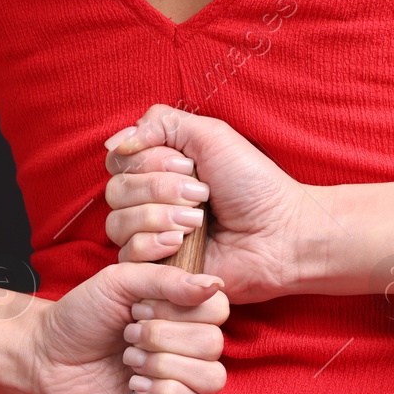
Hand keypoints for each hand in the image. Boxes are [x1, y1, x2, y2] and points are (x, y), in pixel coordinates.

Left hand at [27, 261, 229, 393]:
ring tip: (130, 362)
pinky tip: (135, 386)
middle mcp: (187, 342)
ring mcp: (180, 376)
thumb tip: (214, 284)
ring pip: (211, 377)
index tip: (140, 308)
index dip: (180, 311)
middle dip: (163, 339)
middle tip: (128, 335)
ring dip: (165, 367)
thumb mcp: (119, 281)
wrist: (48, 356)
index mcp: (182, 308)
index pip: (217, 309)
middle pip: (213, 344)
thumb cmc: (80, 315)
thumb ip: (166, 279)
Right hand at [103, 103, 311, 303]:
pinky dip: (153, 244)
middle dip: (159, 188)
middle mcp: (150, 201)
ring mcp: (151, 236)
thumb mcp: (210, 135)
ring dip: (159, 216)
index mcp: (160, 168)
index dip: (148, 160)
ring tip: (198, 221)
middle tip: (201, 194)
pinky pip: (127, 254)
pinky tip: (182, 244)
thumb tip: (114, 143)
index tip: (188, 164)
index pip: (120, 159)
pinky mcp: (156, 269)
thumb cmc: (252, 184)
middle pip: (116, 190)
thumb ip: (160, 123)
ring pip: (117, 222)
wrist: (278, 233)